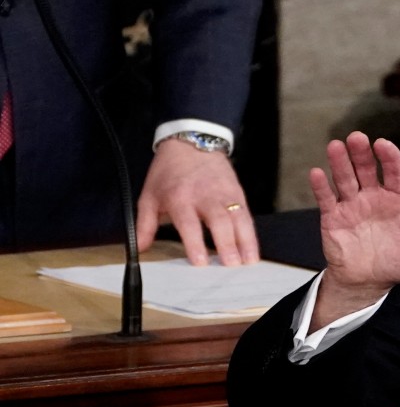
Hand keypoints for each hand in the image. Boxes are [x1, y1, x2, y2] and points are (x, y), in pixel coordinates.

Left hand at [136, 139, 259, 265]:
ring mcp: (224, 195)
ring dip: (244, 242)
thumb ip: (144, 225)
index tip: (200, 261)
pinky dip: (251, 235)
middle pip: (219, 222)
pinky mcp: (238, 194)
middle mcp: (205, 196)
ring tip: (247, 261)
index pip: (189, 223)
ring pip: (238, 219)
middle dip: (227, 244)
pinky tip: (252, 250)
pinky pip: (247, 216)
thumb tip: (139, 249)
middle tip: (230, 264)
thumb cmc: (169, 172)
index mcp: (180, 198)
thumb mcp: (150, 196)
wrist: (191, 142)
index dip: (195, 243)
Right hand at [310, 132, 399, 326]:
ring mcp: (353, 205)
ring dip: (340, 162)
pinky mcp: (334, 218)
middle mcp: (375, 197)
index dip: (390, 158)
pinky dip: (321, 186)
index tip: (383, 144)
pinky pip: (327, 199)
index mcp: (399, 200)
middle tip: (357, 138)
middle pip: (367, 169)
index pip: (395, 173)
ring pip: (346, 179)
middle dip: (362, 153)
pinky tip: (317, 173)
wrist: (371, 283)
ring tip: (335, 146)